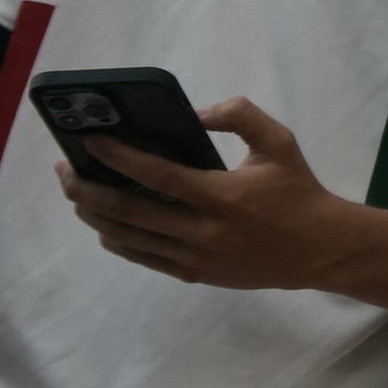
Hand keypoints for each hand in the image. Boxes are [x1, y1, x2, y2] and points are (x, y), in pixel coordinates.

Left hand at [58, 96, 368, 289]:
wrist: (322, 250)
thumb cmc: (298, 191)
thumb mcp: (279, 141)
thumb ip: (240, 115)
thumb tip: (197, 113)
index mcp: (222, 195)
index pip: (156, 175)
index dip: (118, 157)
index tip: (89, 141)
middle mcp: (202, 230)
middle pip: (129, 211)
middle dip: (88, 190)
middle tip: (66, 170)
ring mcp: (196, 257)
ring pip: (129, 239)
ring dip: (96, 216)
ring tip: (77, 195)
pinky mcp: (196, 274)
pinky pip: (144, 259)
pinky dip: (118, 242)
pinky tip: (103, 226)